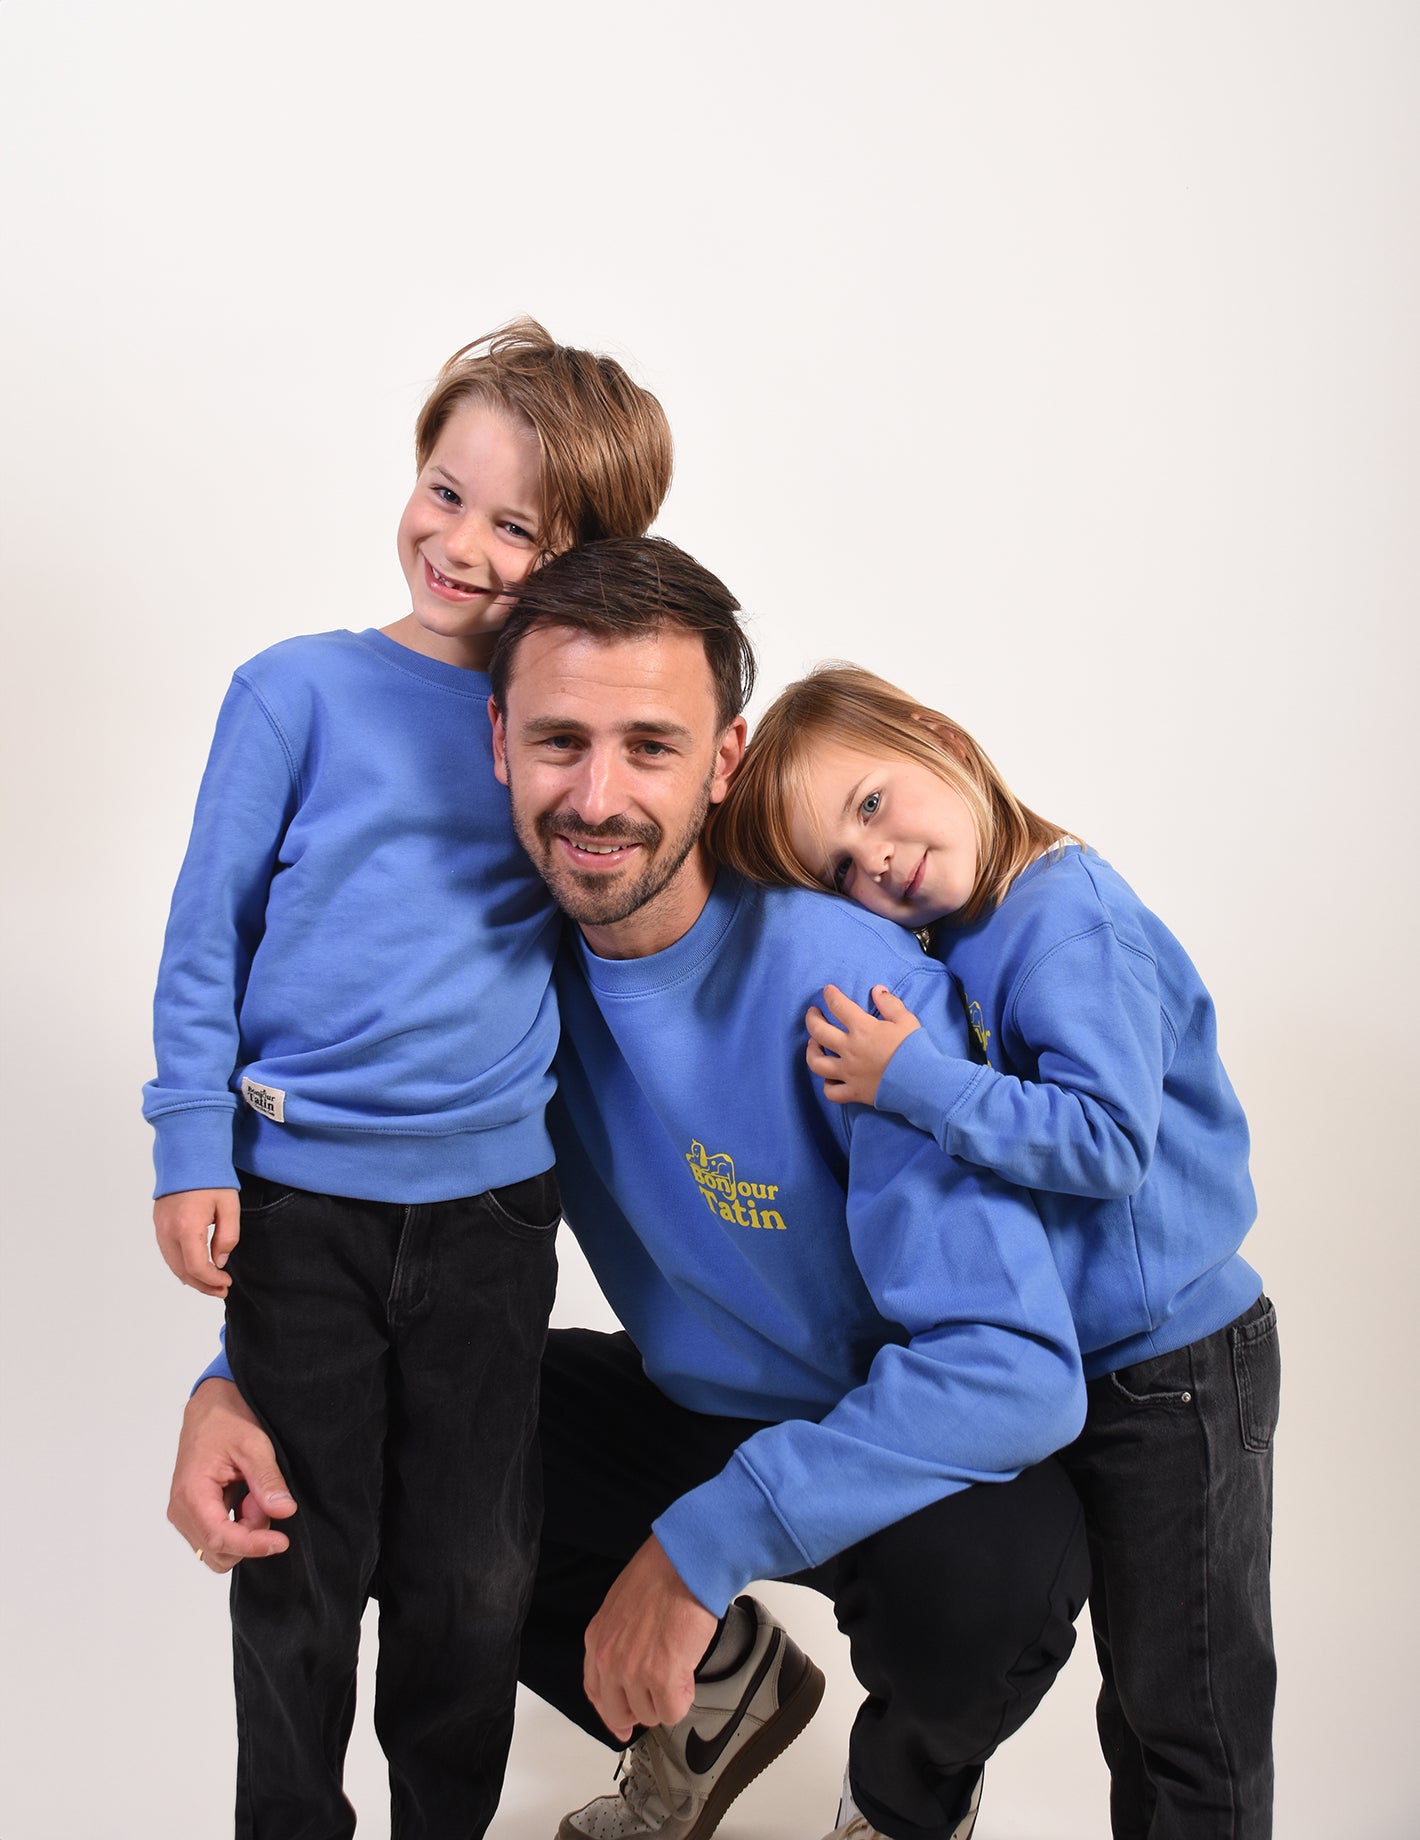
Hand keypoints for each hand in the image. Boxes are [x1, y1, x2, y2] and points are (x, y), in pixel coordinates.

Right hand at [154, 1188, 240, 1296]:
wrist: (188, 1154)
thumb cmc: (211, 1178)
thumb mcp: (229, 1207)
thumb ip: (227, 1237)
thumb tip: (219, 1261)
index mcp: (187, 1227)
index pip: (196, 1267)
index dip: (212, 1280)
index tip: (226, 1282)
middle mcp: (168, 1231)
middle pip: (182, 1271)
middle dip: (202, 1285)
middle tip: (221, 1290)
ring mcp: (160, 1227)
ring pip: (172, 1264)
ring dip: (191, 1278)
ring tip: (210, 1284)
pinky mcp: (158, 1223)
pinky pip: (167, 1252)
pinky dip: (180, 1266)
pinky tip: (194, 1269)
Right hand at [167, 1379, 296, 1571]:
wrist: (211, 1408)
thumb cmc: (227, 1421)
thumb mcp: (254, 1445)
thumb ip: (267, 1480)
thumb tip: (284, 1511)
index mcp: (191, 1493)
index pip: (220, 1538)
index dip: (252, 1545)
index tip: (281, 1541)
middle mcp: (181, 1510)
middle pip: (219, 1551)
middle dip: (250, 1535)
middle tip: (264, 1500)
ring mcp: (185, 1514)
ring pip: (218, 1549)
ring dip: (244, 1531)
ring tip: (255, 1496)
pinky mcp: (193, 1514)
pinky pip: (216, 1537)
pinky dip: (238, 1526)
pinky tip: (247, 1499)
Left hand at [583, 1537, 715, 1741]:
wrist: (683, 1565)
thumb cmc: (660, 1574)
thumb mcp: (621, 1606)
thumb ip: (617, 1640)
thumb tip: (629, 1667)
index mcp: (598, 1640)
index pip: (595, 1693)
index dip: (612, 1712)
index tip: (622, 1723)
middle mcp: (610, 1660)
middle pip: (619, 1713)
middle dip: (642, 1708)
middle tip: (659, 1694)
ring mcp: (634, 1671)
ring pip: (650, 1714)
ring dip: (667, 1698)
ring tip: (677, 1664)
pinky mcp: (661, 1677)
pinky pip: (673, 1711)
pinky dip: (684, 1697)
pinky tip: (686, 1671)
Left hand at [805, 983, 921, 1105]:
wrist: (922, 1082)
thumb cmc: (915, 1049)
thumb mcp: (906, 1020)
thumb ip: (889, 1003)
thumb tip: (877, 990)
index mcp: (862, 1029)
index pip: (839, 1006)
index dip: (830, 995)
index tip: (827, 990)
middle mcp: (850, 1049)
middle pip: (819, 1031)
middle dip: (812, 1019)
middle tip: (812, 1012)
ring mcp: (849, 1073)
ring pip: (817, 1063)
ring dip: (811, 1051)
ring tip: (813, 1044)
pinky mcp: (854, 1092)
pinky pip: (831, 1092)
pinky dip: (828, 1085)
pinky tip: (830, 1078)